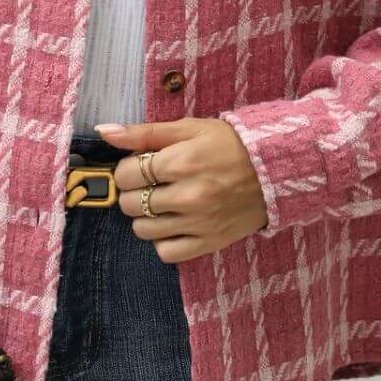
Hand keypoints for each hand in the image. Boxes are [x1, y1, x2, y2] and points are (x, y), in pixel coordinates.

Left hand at [94, 117, 268, 260]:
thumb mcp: (188, 128)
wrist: (275, 169)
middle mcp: (187, 196)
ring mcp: (198, 223)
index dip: (129, 168)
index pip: (127, 174)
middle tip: (152, 184)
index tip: (142, 165)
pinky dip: (163, 240)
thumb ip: (144, 132)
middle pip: (131, 204)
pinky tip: (173, 223)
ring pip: (143, 230)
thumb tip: (104, 131)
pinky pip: (167, 252)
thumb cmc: (229, 143)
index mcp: (180, 162)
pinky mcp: (209, 242)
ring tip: (162, 202)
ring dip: (146, 216)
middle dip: (134, 192)